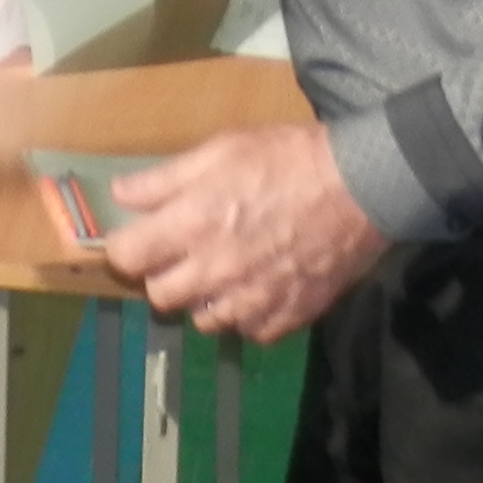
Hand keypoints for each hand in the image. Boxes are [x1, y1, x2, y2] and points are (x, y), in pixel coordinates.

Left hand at [95, 122, 386, 342]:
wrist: (361, 187)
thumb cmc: (286, 159)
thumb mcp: (220, 150)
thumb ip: (165, 178)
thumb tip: (121, 194)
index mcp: (192, 225)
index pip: (128, 257)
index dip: (127, 246)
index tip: (138, 238)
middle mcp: (215, 271)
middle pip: (160, 296)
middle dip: (163, 275)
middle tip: (183, 254)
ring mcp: (251, 300)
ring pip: (204, 319)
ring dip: (205, 298)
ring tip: (224, 271)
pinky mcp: (286, 317)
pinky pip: (249, 331)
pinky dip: (247, 314)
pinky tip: (258, 287)